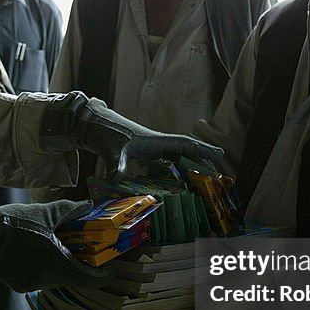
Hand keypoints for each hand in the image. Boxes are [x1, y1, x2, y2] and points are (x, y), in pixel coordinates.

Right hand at [0, 200, 111, 291]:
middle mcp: (47, 280)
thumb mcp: (46, 212)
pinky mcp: (19, 284)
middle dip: (82, 264)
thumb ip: (71, 210)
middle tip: (88, 249)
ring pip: (56, 277)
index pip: (89, 279)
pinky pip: (41, 277)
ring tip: (63, 246)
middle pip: (73, 277)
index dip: (104, 274)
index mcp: (57, 265)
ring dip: (63, 264)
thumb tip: (89, 205)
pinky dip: (47, 267)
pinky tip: (41, 250)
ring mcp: (31, 284)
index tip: (111, 266)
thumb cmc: (13, 222)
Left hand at [40, 92, 223, 175]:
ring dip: (187, 167)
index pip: (183, 144)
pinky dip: (170, 172)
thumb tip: (116, 180)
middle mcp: (154, 143)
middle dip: (201, 161)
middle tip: (217, 174)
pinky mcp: (139, 153)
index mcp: (154, 140)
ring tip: (201, 181)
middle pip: (184, 152)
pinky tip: (172, 184)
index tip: (219, 154)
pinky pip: (161, 164)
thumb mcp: (110, 149)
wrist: (89, 124)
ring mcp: (148, 148)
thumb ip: (115, 165)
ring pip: (174, 158)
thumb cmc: (103, 132)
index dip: (202, 149)